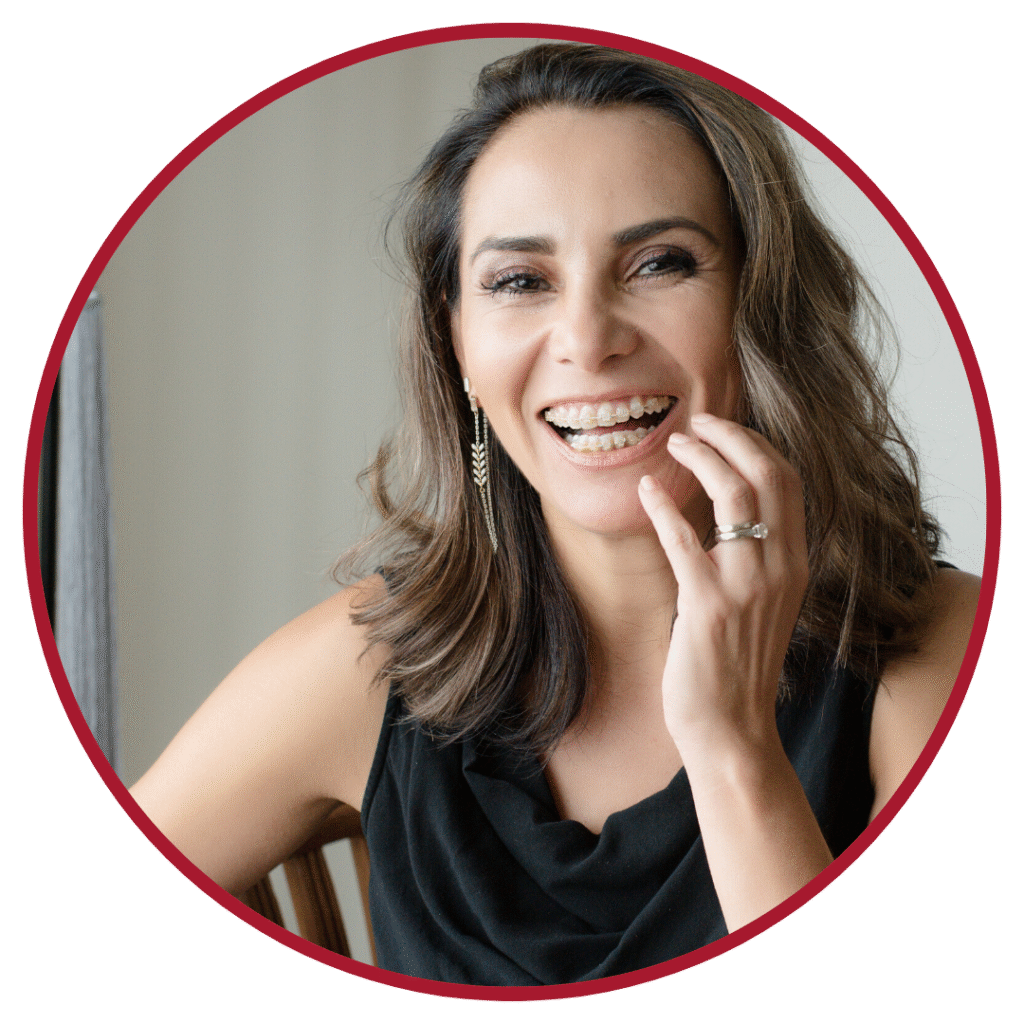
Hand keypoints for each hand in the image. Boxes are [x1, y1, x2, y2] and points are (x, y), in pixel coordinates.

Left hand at [638, 413, 808, 761]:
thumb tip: (724, 511)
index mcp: (795, 563)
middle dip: (732, 437)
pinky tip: (646, 490)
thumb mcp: (761, 602)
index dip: (756, 444)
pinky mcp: (707, 604)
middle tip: (697, 422)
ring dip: (701, 459)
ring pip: (735, 495)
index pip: (788, 481)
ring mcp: (747, 585)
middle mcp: (780, 567)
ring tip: (672, 443)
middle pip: (768, 475)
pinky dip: (663, 507)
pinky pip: (684, 539)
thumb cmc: (736, 662)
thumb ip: (754, 557)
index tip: (723, 427)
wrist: (731, 725)